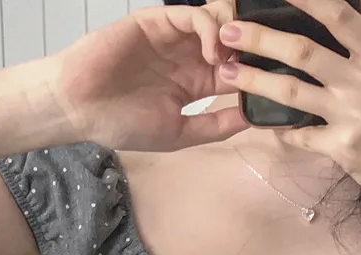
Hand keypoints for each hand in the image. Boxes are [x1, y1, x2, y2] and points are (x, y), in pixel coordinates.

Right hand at [47, 2, 251, 150]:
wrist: (82, 107)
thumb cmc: (124, 123)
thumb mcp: (180, 133)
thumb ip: (216, 126)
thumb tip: (253, 120)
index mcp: (198, 84)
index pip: (238, 73)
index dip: (259, 77)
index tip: (278, 88)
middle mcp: (190, 57)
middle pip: (234, 43)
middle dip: (252, 51)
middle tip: (264, 65)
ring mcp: (175, 37)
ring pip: (218, 23)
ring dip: (233, 38)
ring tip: (233, 60)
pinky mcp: (158, 21)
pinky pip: (192, 15)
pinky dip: (209, 28)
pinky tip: (212, 51)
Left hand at [215, 0, 360, 213]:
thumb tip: (334, 31)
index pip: (337, 14)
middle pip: (301, 51)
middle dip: (259, 38)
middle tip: (228, 32)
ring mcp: (352, 116)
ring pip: (291, 92)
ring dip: (254, 81)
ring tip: (228, 73)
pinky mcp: (342, 149)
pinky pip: (300, 135)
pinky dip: (280, 130)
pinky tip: (265, 125)